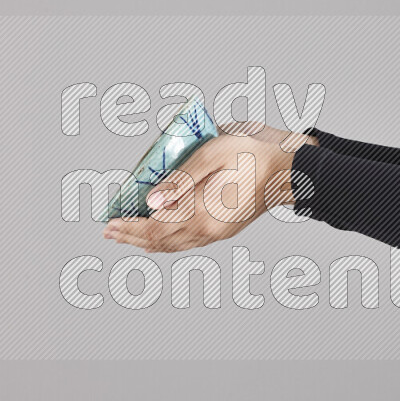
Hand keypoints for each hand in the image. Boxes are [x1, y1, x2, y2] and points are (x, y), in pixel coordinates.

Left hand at [102, 125, 316, 252]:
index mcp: (204, 213)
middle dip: (132, 237)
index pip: (156, 227)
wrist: (290, 172)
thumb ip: (180, 179)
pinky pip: (188, 242)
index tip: (109, 223)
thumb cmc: (254, 155)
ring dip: (148, 242)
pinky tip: (160, 236)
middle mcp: (209, 230)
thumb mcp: (214, 154)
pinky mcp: (224, 230)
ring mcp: (218, 233)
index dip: (130, 227)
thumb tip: (152, 199)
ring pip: (175, 245)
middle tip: (109, 233)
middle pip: (162, 241)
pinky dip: (167, 242)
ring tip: (127, 236)